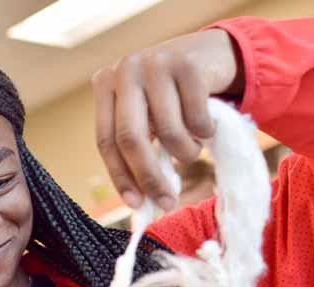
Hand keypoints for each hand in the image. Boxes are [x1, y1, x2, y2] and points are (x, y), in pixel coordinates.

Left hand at [92, 29, 243, 210]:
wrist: (208, 56)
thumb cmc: (170, 99)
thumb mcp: (144, 117)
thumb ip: (136, 148)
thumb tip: (139, 202)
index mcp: (105, 86)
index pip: (106, 140)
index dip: (120, 176)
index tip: (136, 204)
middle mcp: (125, 70)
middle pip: (130, 138)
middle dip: (149, 176)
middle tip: (167, 200)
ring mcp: (156, 63)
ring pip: (168, 131)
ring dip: (185, 153)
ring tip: (191, 149)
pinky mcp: (188, 64)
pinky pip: (197, 118)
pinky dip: (205, 132)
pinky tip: (206, 126)